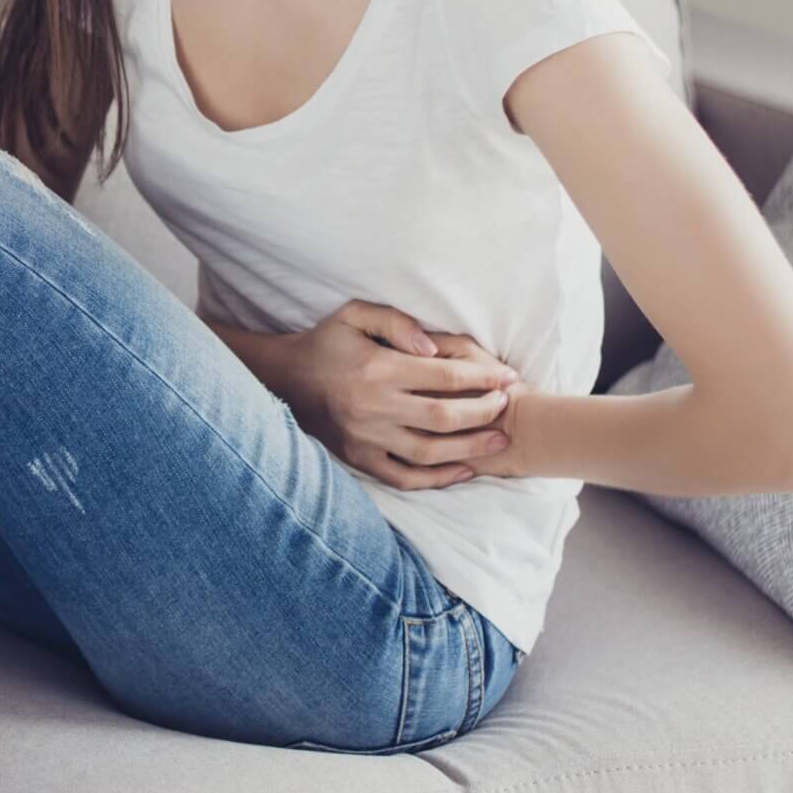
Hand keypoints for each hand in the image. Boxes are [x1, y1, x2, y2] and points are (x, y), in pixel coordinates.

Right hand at [282, 300, 523, 489]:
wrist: (285, 380)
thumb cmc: (328, 343)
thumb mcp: (355, 314)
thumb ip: (396, 323)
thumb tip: (433, 348)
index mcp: (378, 368)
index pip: (445, 375)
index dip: (483, 376)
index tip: (507, 376)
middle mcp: (374, 406)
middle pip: (445, 416)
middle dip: (484, 412)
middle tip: (505, 406)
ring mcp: (367, 437)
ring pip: (430, 452)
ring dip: (471, 447)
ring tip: (497, 439)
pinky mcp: (360, 459)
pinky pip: (405, 477)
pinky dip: (438, 478)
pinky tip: (463, 469)